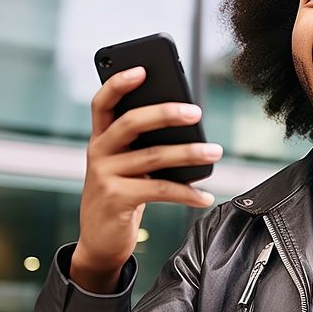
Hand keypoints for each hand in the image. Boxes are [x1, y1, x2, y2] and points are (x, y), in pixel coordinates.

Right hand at [71, 66, 222, 291]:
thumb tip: (186, 128)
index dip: (118, 83)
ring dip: (190, 153)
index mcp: (100, 139)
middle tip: (196, 112)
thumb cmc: (121, 196)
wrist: (100, 242)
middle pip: (132, 123)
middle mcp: (98, 153)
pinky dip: (188, 193)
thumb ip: (143, 146)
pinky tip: (205, 196)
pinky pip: (161, 190)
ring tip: (214, 151)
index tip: (143, 69)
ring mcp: (104, 176)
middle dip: (166, 113)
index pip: (103, 102)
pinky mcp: (116, 200)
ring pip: (154, 156)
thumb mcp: (125, 167)